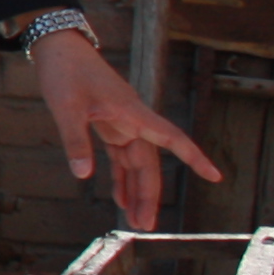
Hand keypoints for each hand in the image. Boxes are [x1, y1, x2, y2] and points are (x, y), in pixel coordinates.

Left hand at [31, 29, 219, 232]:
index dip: (193, 158)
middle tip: (146, 226)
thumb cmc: (66, 72)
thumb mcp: (66, 108)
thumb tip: (83, 175)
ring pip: (136, 164)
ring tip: (136, 221)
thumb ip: (76, 141)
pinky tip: (121, 199)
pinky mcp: (108, 125)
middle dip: (150, 195)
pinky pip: (120, 158)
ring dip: (136, 191)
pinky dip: (120, 178)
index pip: (172, 138)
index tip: (215, 176)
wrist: (58, 49)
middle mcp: (133, 120)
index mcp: (132, 113)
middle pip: (149, 163)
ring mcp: (122, 124)